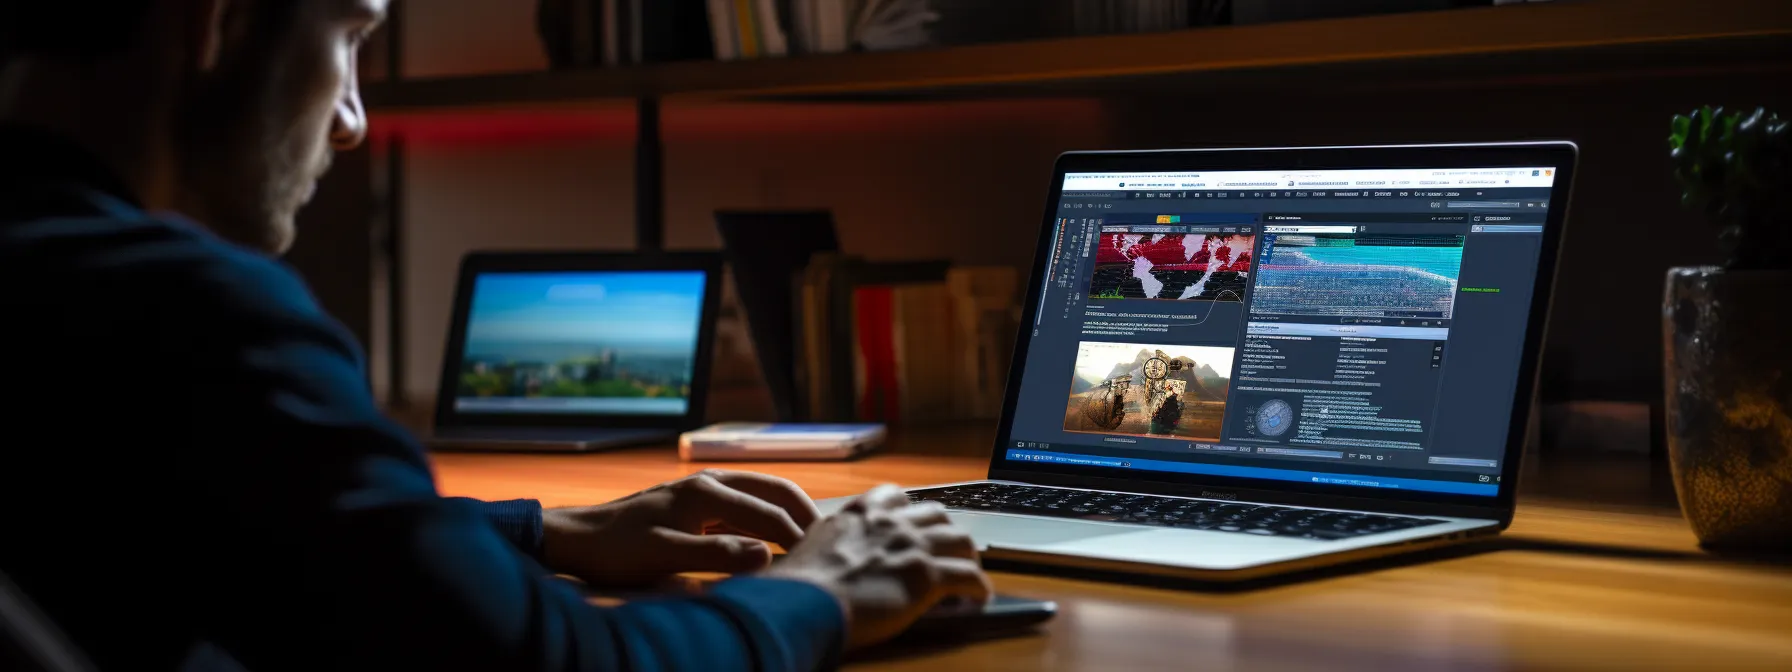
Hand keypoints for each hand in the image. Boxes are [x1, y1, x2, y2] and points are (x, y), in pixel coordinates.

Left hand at [541, 469, 820, 585]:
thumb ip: (716, 555)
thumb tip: (766, 555)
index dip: (798, 536)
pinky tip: (776, 536)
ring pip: (763, 492)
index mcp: (706, 492)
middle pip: (774, 489)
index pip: (768, 513)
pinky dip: (769, 515)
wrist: (579, 539)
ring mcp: (704, 488)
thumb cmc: (617, 550)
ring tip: (813, 537)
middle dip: (804, 513)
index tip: (821, 559)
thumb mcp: (664, 558)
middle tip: (830, 541)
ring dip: (789, 511)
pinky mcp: (698, 500)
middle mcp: (710, 481)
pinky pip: (747, 502)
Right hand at [762, 484, 992, 649]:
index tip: (911, 524)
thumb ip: (830, 544)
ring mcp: (911, 546)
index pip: (894, 497)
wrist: (801, 601)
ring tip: (969, 571)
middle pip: (936, 514)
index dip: (909, 511)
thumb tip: (830, 560)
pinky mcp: (926, 576)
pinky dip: (978, 587)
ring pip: (960, 539)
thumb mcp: (810, 548)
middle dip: (944, 531)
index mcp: (860, 513)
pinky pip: (968, 576)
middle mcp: (890, 523)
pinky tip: (979, 598)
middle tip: (946, 550)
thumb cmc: (795, 585)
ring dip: (968, 556)